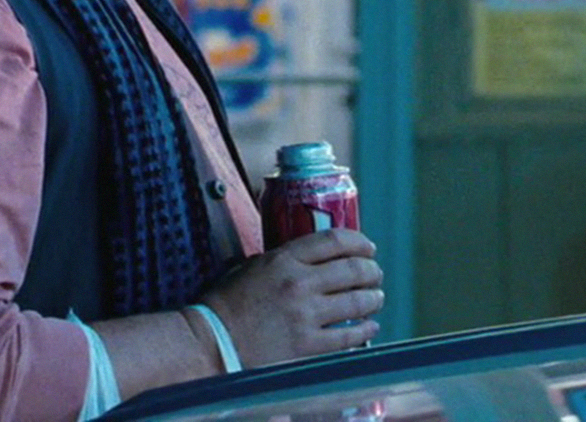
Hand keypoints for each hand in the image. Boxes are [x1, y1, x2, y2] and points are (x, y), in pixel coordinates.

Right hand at [201, 228, 383, 366]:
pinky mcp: (306, 346)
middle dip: (371, 271)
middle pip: (353, 269)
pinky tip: (369, 328)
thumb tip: (313, 256)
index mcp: (284, 260)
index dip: (359, 242)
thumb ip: (283, 259)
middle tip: (375, 275)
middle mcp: (299, 284)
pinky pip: (348, 336)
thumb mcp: (251, 266)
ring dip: (374, 299)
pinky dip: (365, 330)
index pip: (335, 240)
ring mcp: (305, 316)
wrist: (209, 343)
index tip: (368, 248)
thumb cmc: (224, 304)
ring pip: (357, 301)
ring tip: (376, 299)